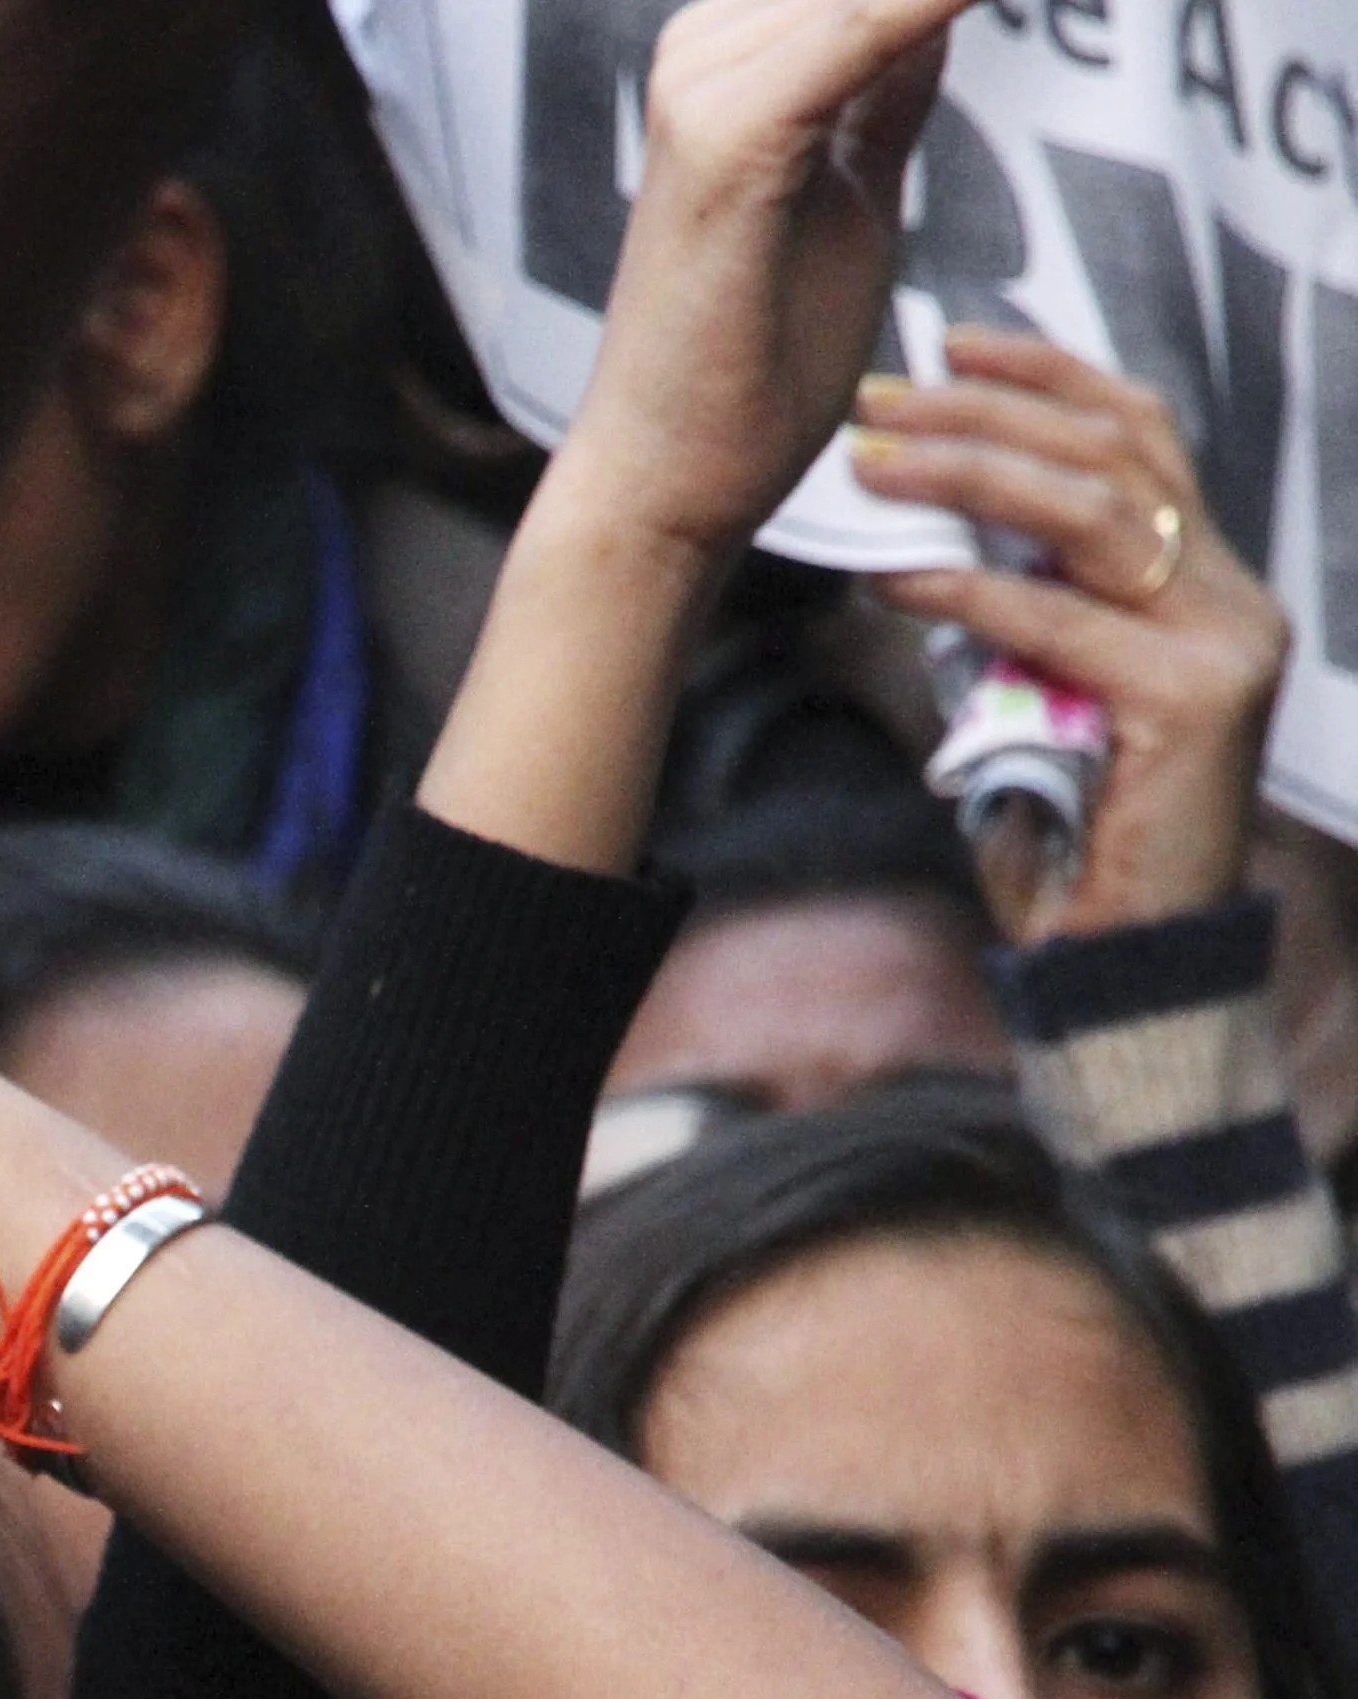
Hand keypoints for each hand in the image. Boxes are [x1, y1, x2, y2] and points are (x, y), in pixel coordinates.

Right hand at [538, 0, 968, 559]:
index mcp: (723, 57)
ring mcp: (705, 87)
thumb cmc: (753, 360)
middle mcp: (702, 50)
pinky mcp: (732, 140)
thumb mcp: (846, 190)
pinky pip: (866, 27)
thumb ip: (882, 90)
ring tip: (1060, 3)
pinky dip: (939, 4)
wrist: (670, 478)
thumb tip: (941, 9)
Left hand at [852, 328, 1290, 940]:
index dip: (1050, 377)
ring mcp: (1227, 645)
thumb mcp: (1037, 690)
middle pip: (1111, 456)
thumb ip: (1016, 610)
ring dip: (967, 476)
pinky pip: (1062, 623)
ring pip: (1093, 515)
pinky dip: (970, 589)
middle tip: (876, 400)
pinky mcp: (1195, 702)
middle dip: (986, 415)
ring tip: (868, 463)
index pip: (1140, 438)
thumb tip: (918, 526)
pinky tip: (893, 573)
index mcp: (1205, 584)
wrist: (1127, 953)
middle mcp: (1232, 599)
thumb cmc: (1070, 829)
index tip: (952, 342)